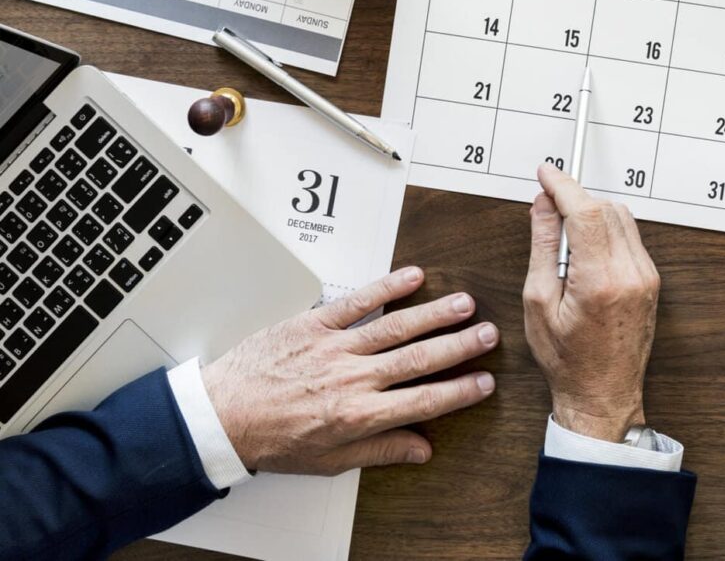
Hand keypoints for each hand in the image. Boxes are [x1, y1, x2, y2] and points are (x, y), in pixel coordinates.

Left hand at [201, 266, 498, 474]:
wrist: (222, 416)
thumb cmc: (272, 439)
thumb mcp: (328, 461)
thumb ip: (380, 451)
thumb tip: (421, 449)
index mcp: (357, 416)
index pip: (422, 401)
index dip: (458, 391)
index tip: (483, 382)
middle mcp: (352, 379)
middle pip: (419, 358)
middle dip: (459, 346)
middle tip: (489, 334)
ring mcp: (335, 348)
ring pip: (396, 327)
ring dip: (435, 314)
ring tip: (465, 303)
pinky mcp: (315, 324)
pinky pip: (358, 302)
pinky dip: (387, 287)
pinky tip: (413, 276)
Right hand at [523, 164, 659, 441]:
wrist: (603, 396)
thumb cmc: (566, 359)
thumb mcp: (538, 301)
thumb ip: (542, 245)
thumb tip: (543, 204)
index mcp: (600, 280)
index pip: (585, 210)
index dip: (563, 185)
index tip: (546, 173)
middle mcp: (631, 273)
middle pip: (605, 208)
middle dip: (575, 200)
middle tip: (548, 213)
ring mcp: (646, 276)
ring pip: (621, 217)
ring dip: (592, 214)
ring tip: (566, 244)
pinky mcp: (651, 279)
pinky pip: (629, 236)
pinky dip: (606, 231)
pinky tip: (586, 254)